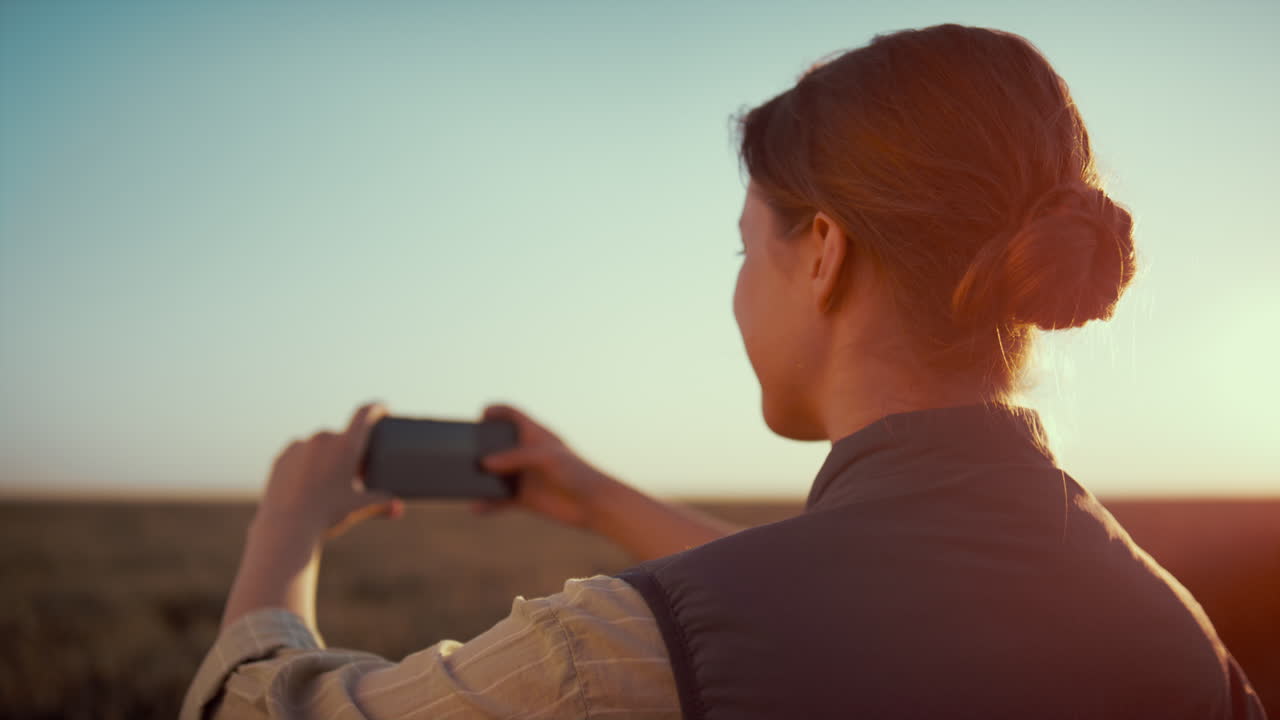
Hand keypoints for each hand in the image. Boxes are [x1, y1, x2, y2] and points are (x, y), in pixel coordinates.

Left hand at [257, 401, 404, 540]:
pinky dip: (306, 463)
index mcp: (346, 446)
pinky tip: (306, 481)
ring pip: (319, 446)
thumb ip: (381, 504)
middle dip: (349, 449)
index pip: (365, 415)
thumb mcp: (358, 508)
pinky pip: (299, 454)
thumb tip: (399, 509)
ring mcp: (299, 446)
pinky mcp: (282, 457)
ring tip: (327, 480)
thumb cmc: (327, 515)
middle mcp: (323, 439)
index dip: (377, 408)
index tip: (383, 408)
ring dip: (326, 456)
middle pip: (342, 436)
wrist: (286, 527)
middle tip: (354, 469)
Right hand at [472, 403, 620, 530]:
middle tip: (459, 451)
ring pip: (494, 474)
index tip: (479, 417)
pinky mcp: (524, 498)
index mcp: (535, 435)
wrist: (592, 505)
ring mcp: (524, 476)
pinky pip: (499, 500)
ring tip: (460, 481)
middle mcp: (526, 453)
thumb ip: (515, 457)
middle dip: (478, 447)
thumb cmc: (575, 472)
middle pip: (496, 445)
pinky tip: (476, 508)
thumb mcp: (545, 458)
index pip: (511, 415)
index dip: (495, 411)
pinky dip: (487, 504)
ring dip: (478, 478)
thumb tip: (484, 464)